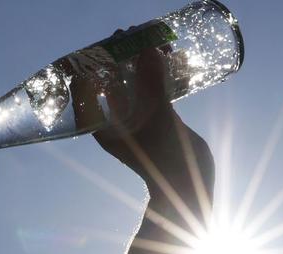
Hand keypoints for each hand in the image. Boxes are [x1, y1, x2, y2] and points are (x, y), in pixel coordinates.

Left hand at [73, 43, 214, 204]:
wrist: (189, 189)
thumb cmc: (165, 161)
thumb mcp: (159, 117)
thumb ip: (153, 84)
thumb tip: (148, 49)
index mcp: (104, 126)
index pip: (93, 85)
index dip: (102, 59)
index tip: (115, 39)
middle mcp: (117, 122)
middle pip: (116, 80)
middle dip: (126, 56)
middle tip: (139, 34)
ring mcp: (138, 120)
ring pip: (138, 83)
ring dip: (147, 62)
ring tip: (159, 42)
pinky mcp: (158, 120)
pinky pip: (155, 90)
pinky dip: (162, 74)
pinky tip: (173, 58)